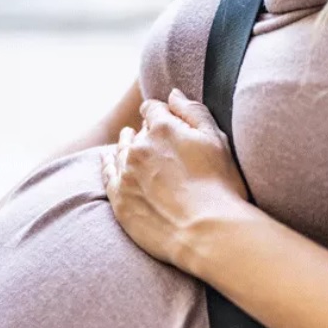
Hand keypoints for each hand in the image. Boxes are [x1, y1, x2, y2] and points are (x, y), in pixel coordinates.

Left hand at [101, 88, 248, 270]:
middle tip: (156, 142)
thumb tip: (172, 94)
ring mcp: (126, 174)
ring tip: (128, 143)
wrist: (207, 232)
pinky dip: (108, 163)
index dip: (159, 112)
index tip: (163, 118)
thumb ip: (192, 112)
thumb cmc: (219, 186)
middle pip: (138, 131)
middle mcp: (138, 147)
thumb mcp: (215, 139)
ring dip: (126, 145)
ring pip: (120, 150)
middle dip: (146, 133)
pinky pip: (107, 174)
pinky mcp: (119, 199)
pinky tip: (109, 159)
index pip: (153, 109)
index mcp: (163, 128)